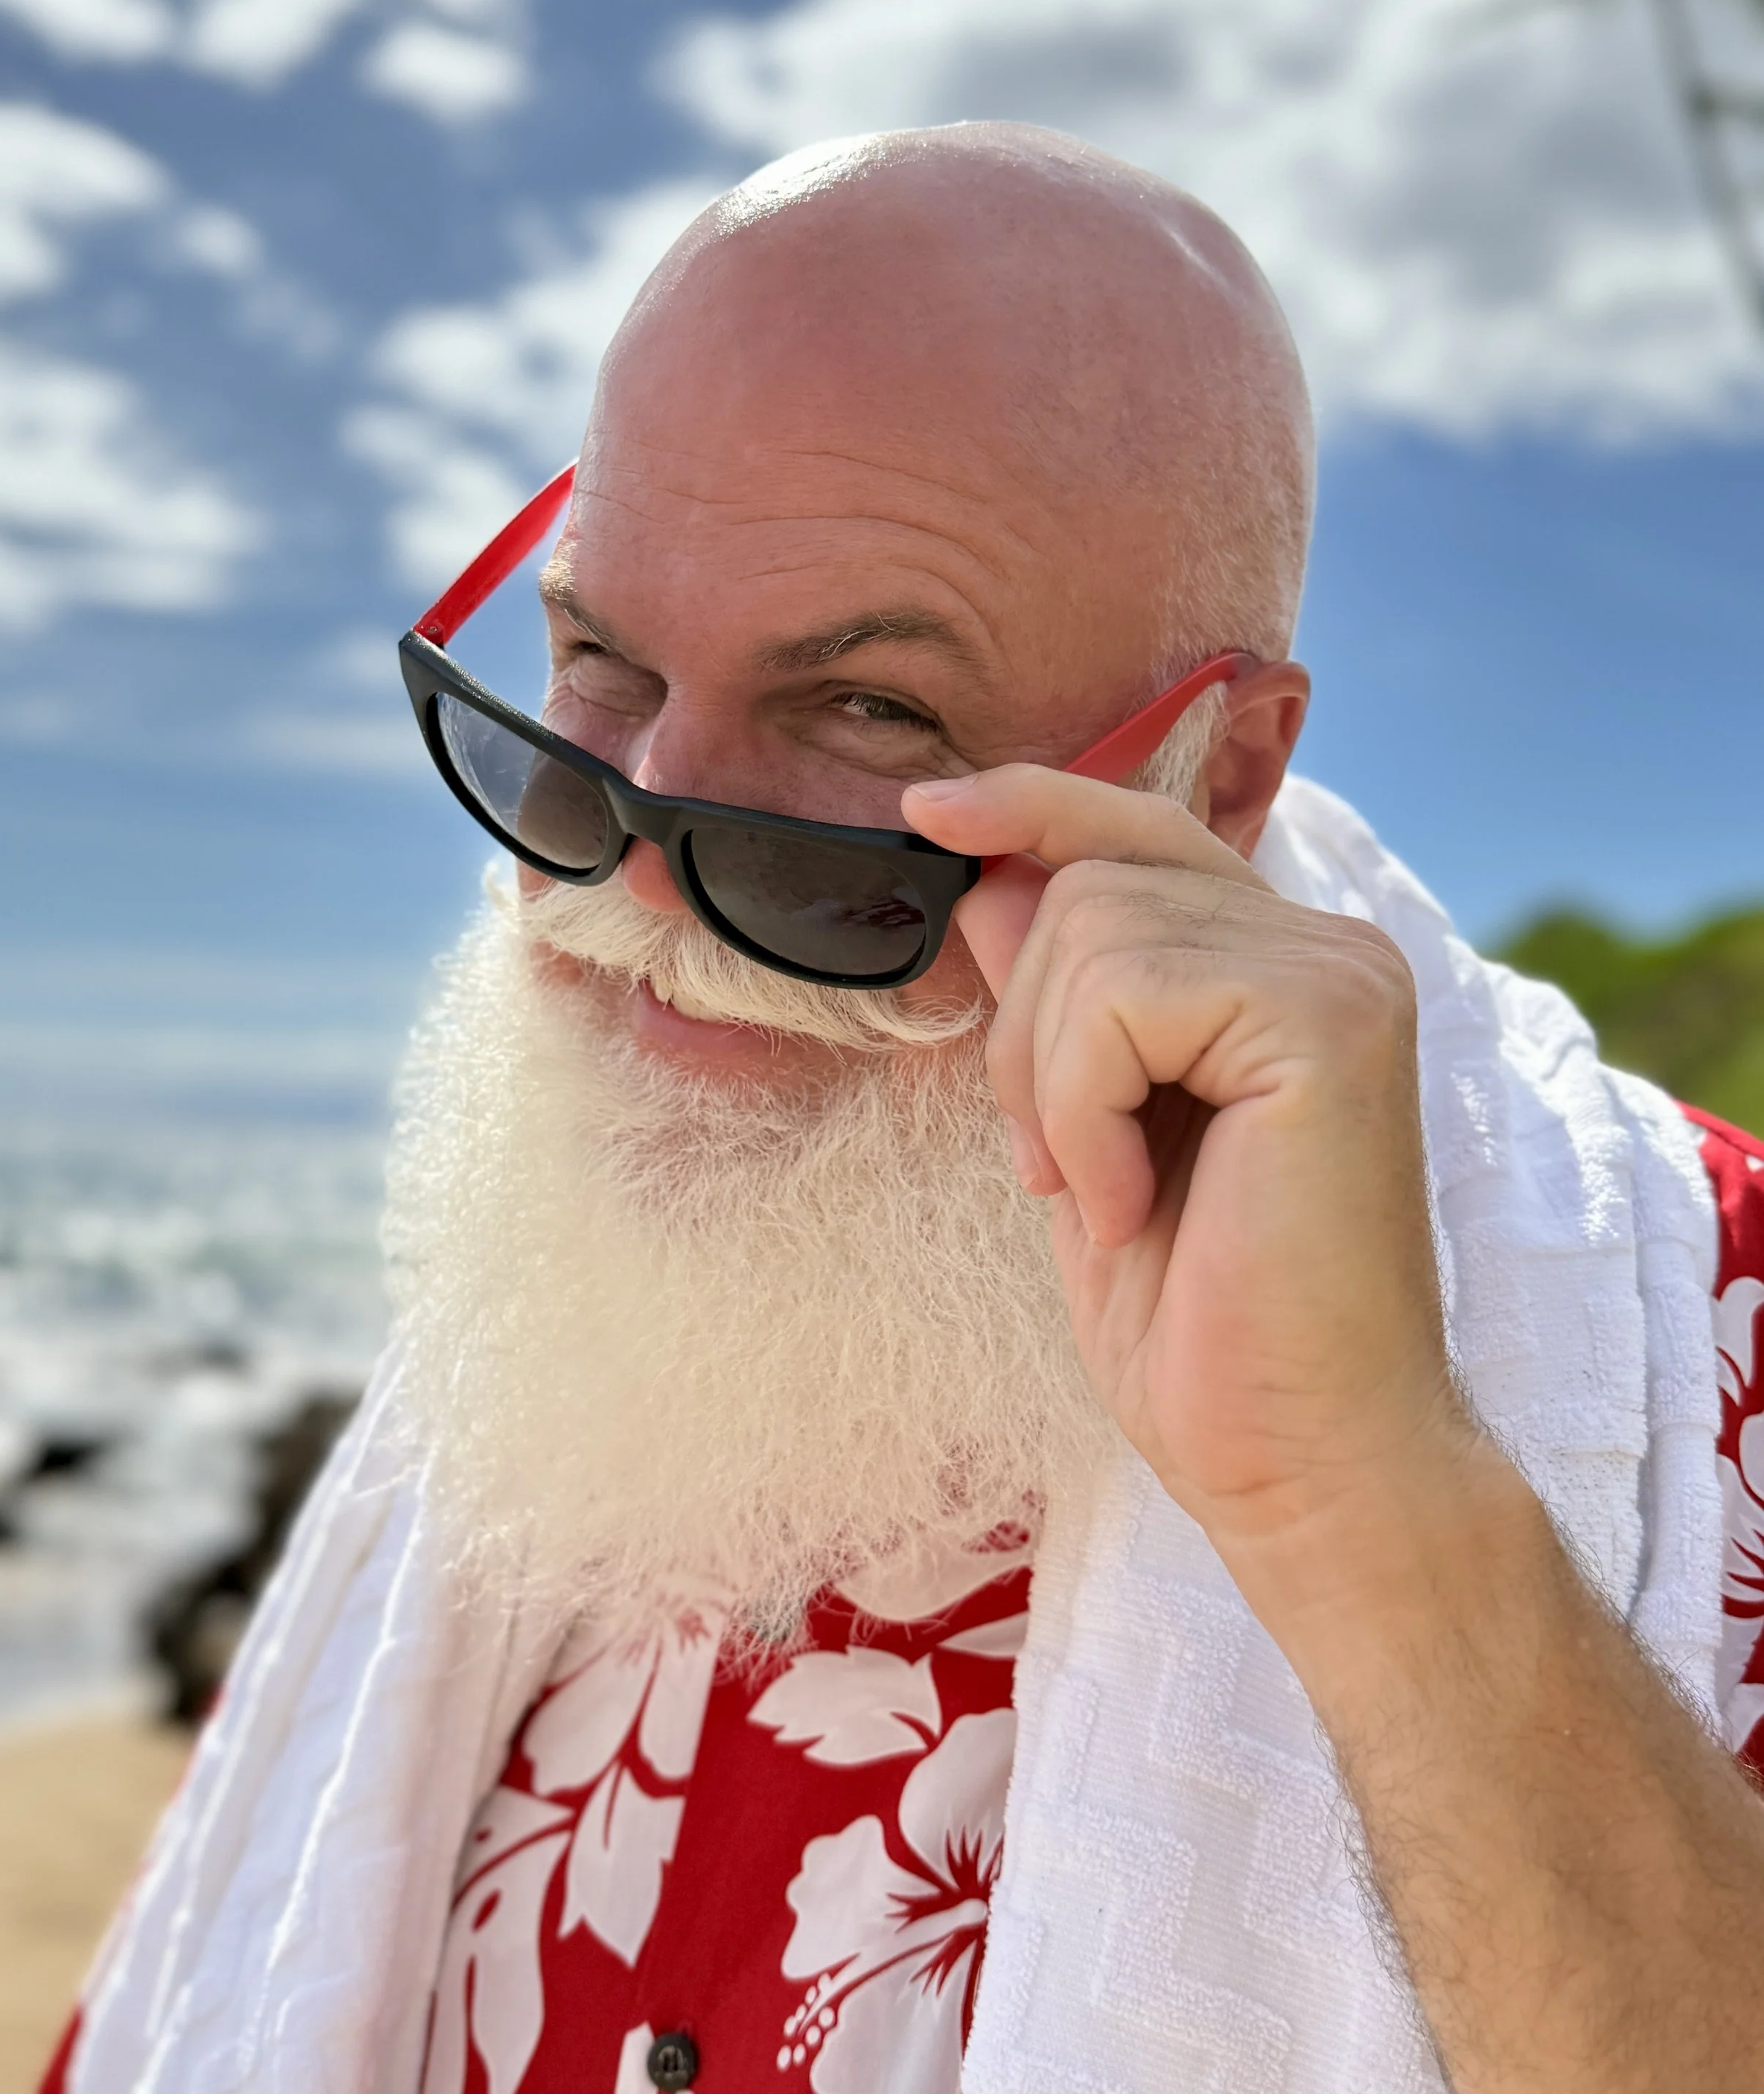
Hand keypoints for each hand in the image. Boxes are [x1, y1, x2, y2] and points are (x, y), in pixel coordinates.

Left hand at [904, 766, 1476, 1571]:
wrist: (1301, 1461)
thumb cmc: (1204, 1325)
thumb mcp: (1089, 1134)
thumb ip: (1058, 1006)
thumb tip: (988, 879)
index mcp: (1283, 970)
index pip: (1138, 835)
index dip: (1032, 807)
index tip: (930, 812)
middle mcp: (1327, 949)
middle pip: (1089, 880)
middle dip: (1023, 1029)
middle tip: (1058, 1168)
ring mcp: (1338, 974)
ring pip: (1091, 928)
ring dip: (1049, 1080)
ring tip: (1101, 1193)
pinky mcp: (1326, 1019)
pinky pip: (1122, 996)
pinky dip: (1083, 1110)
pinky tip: (1129, 1207)